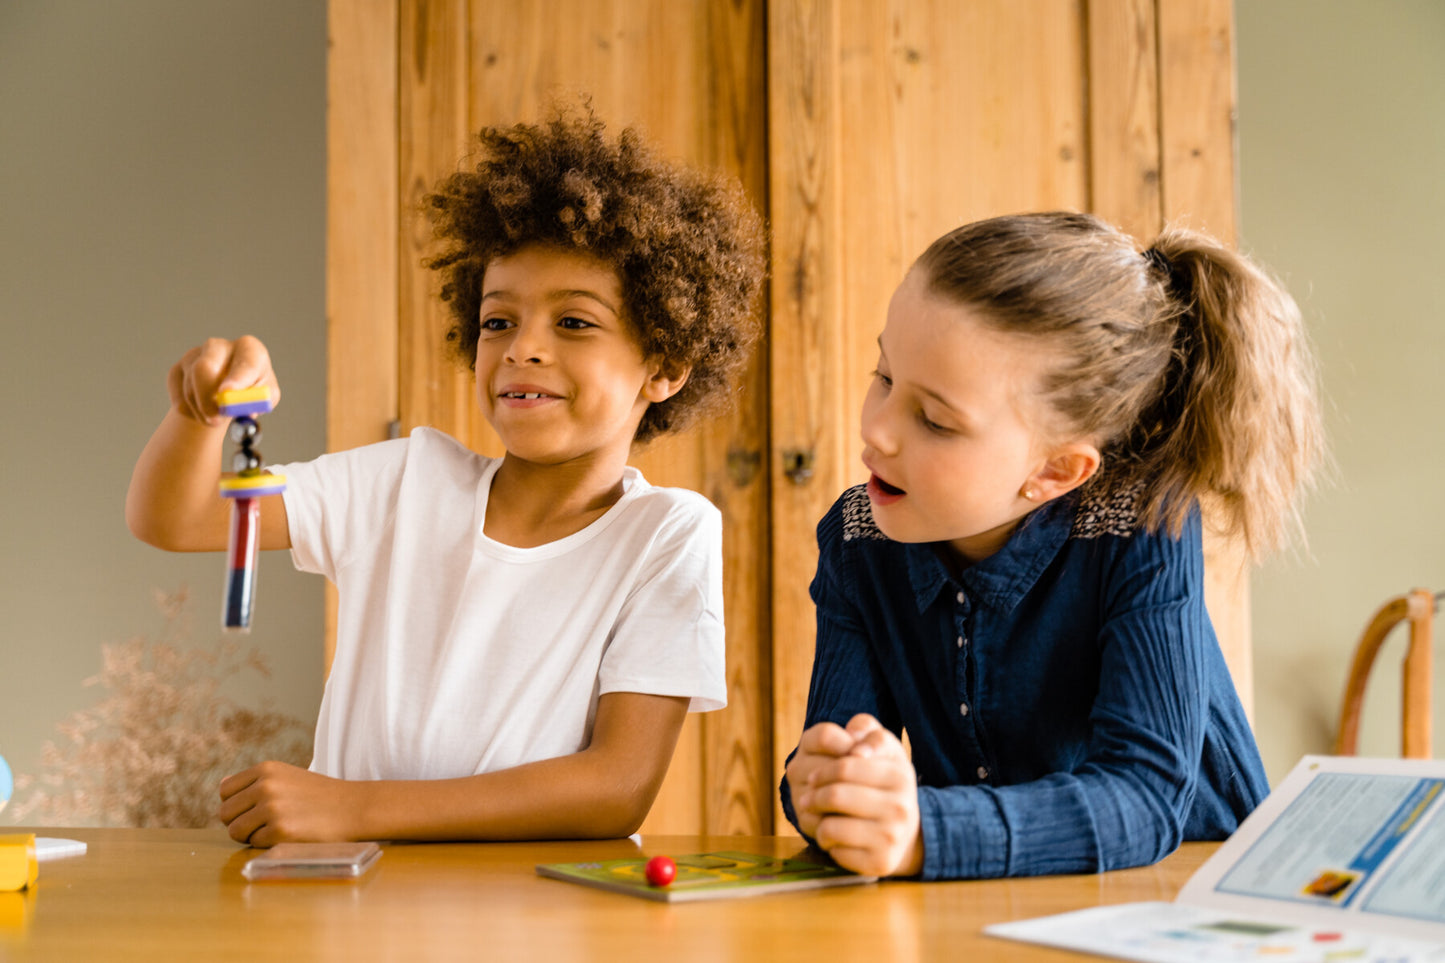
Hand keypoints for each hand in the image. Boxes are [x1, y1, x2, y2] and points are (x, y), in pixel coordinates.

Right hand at [168, 335, 279, 425]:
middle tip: (214, 420)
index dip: (236, 378)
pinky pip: (179, 397)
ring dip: (202, 411)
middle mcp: (219, 346)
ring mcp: (195, 355)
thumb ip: (258, 402)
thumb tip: (248, 411)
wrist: (228, 392)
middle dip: (207, 397)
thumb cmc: (253, 390)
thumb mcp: (266, 397)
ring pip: (190, 388)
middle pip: (204, 367)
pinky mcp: (177, 369)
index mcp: (248, 348)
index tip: (227, 392)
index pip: (244, 361)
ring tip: (216, 420)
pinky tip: (202, 412)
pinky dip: (191, 412)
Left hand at [217, 761, 356, 847]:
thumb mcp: (287, 776)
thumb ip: (255, 782)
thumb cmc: (318, 795)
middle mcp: (266, 786)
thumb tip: (222, 786)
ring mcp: (272, 809)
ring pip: (235, 831)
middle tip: (265, 824)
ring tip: (276, 829)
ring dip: (251, 835)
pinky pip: (254, 844)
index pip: (225, 791)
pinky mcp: (280, 831)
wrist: (353, 808)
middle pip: (225, 814)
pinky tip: (289, 835)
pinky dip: (268, 844)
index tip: (255, 809)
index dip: (236, 804)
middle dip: (240, 822)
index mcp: (266, 769)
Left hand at [794, 714, 922, 877]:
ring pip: (830, 826)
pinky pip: (835, 849)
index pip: (844, 765)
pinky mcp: (879, 863)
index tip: (814, 776)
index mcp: (899, 773)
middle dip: (812, 796)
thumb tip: (854, 743)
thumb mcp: (882, 748)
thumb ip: (866, 729)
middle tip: (806, 798)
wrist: (909, 832)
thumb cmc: (885, 783)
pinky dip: (826, 841)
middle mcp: (900, 806)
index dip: (821, 771)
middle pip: (835, 795)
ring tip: (818, 815)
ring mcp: (891, 837)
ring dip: (816, 820)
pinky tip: (834, 836)